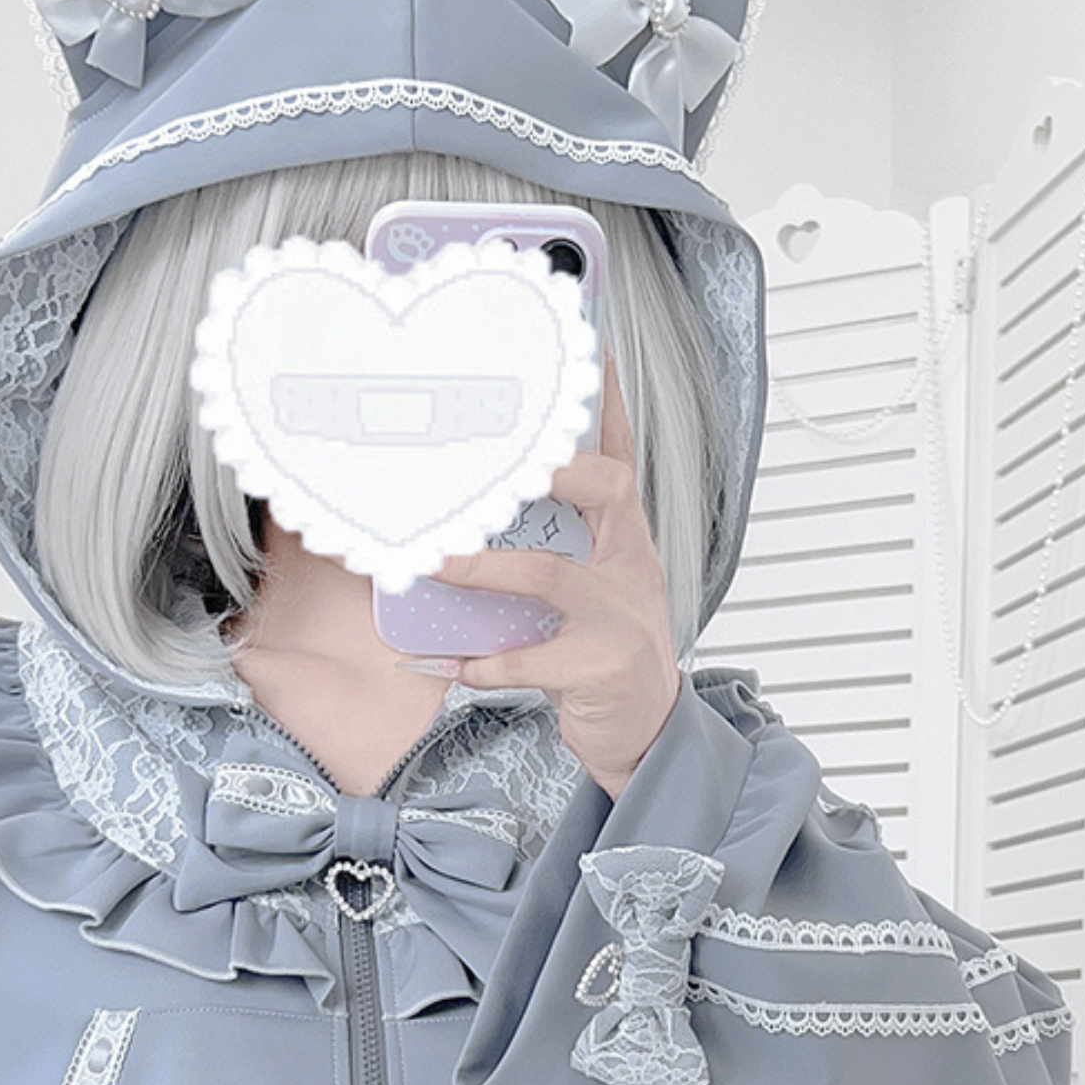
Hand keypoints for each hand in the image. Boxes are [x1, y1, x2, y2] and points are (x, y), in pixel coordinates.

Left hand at [425, 350, 683, 800]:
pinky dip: (485, 663)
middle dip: (554, 467)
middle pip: (606, 491)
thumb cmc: (612, 652)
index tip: (591, 354)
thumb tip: (489, 512)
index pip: (620, 459)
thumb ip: (562, 544)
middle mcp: (630, 568)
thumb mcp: (601, 586)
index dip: (608, 407)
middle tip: (498, 457)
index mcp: (627, 542)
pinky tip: (451, 663)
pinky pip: (532, 660)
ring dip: (485, 568)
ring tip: (437, 563)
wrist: (647, 731)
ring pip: (550, 576)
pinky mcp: (600, 669)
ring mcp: (620, 618)